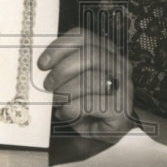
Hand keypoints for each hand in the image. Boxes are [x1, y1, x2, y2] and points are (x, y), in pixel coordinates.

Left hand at [38, 26, 134, 140]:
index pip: (83, 37)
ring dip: (67, 91)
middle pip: (89, 54)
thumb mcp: (72, 80)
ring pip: (92, 79)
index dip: (59, 47)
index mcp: (105, 51)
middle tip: (48, 85)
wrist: (104, 129)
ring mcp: (124, 85)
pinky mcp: (122, 108)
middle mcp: (118, 64)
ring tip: (56, 101)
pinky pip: (92, 103)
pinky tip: (66, 113)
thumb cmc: (85, 102)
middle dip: (62, 70)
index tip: (43, 63)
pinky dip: (72, 108)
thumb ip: (61, 68)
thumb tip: (41, 66)